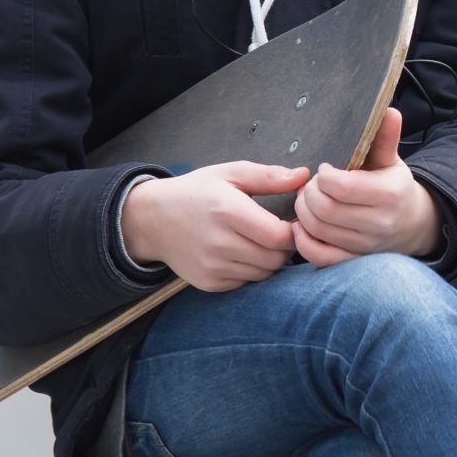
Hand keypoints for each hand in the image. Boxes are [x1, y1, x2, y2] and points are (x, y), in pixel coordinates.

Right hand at [120, 161, 309, 291]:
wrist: (152, 219)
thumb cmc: (196, 192)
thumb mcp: (230, 173)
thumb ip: (269, 176)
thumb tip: (304, 176)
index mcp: (228, 211)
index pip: (280, 237)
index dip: (293, 232)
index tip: (290, 222)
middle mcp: (219, 243)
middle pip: (276, 258)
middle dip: (284, 247)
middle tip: (276, 232)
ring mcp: (213, 267)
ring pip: (264, 274)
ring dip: (269, 260)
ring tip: (258, 241)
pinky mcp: (209, 283)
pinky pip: (246, 283)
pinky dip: (251, 271)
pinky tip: (241, 253)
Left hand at [292, 108, 442, 265]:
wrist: (412, 225)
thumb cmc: (395, 187)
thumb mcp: (392, 161)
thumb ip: (385, 137)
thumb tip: (388, 110)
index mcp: (388, 194)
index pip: (341, 186)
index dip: (323, 176)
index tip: (324, 169)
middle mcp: (379, 223)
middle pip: (325, 209)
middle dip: (309, 193)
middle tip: (311, 185)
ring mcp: (365, 245)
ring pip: (319, 230)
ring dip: (303, 213)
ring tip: (307, 200)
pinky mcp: (353, 260)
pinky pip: (321, 257)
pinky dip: (303, 242)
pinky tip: (301, 226)